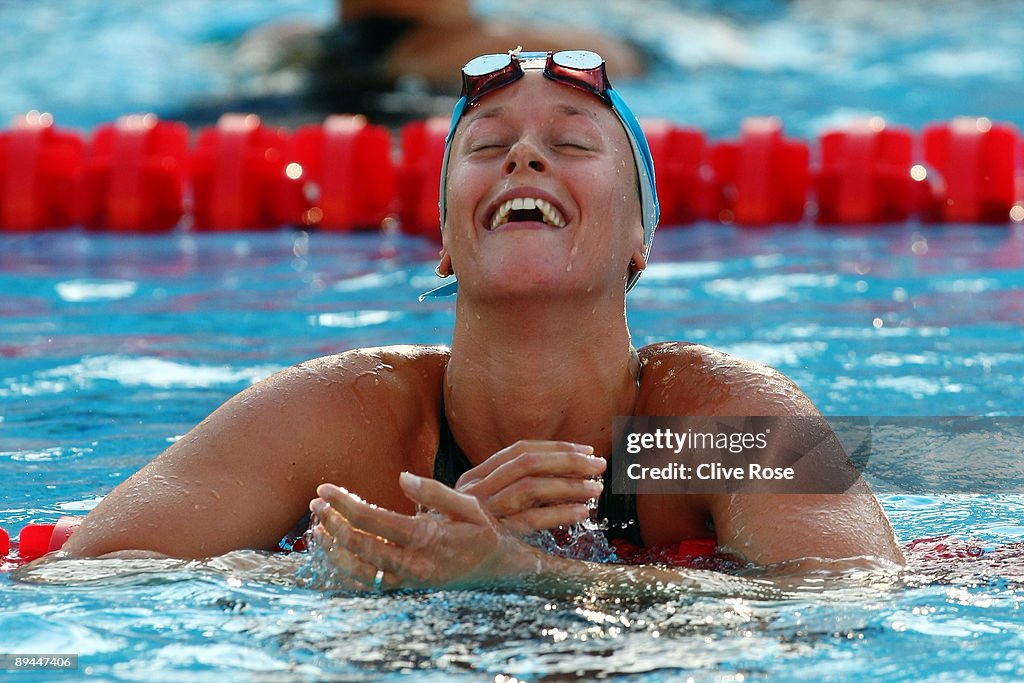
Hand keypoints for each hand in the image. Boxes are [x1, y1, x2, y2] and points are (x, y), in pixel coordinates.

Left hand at [309, 473, 544, 590]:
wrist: (500, 571)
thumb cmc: (483, 533)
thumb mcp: (468, 506)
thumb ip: (434, 491)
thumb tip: (402, 478)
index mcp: (425, 538)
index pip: (372, 520)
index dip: (344, 504)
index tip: (325, 489)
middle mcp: (413, 564)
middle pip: (359, 545)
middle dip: (332, 523)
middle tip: (315, 504)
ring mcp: (407, 581)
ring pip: (357, 571)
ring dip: (333, 549)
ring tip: (318, 528)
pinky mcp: (405, 590)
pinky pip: (367, 585)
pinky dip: (344, 571)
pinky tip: (333, 553)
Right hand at [454, 440, 605, 534]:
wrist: (420, 563)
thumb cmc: (455, 537)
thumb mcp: (474, 507)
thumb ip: (505, 492)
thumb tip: (552, 480)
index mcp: (475, 476)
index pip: (520, 450)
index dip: (555, 447)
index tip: (586, 450)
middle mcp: (476, 488)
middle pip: (528, 463)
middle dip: (568, 461)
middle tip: (600, 465)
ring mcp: (482, 511)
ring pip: (530, 488)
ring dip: (568, 486)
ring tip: (596, 489)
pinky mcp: (490, 536)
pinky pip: (529, 520)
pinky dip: (558, 514)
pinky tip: (581, 513)